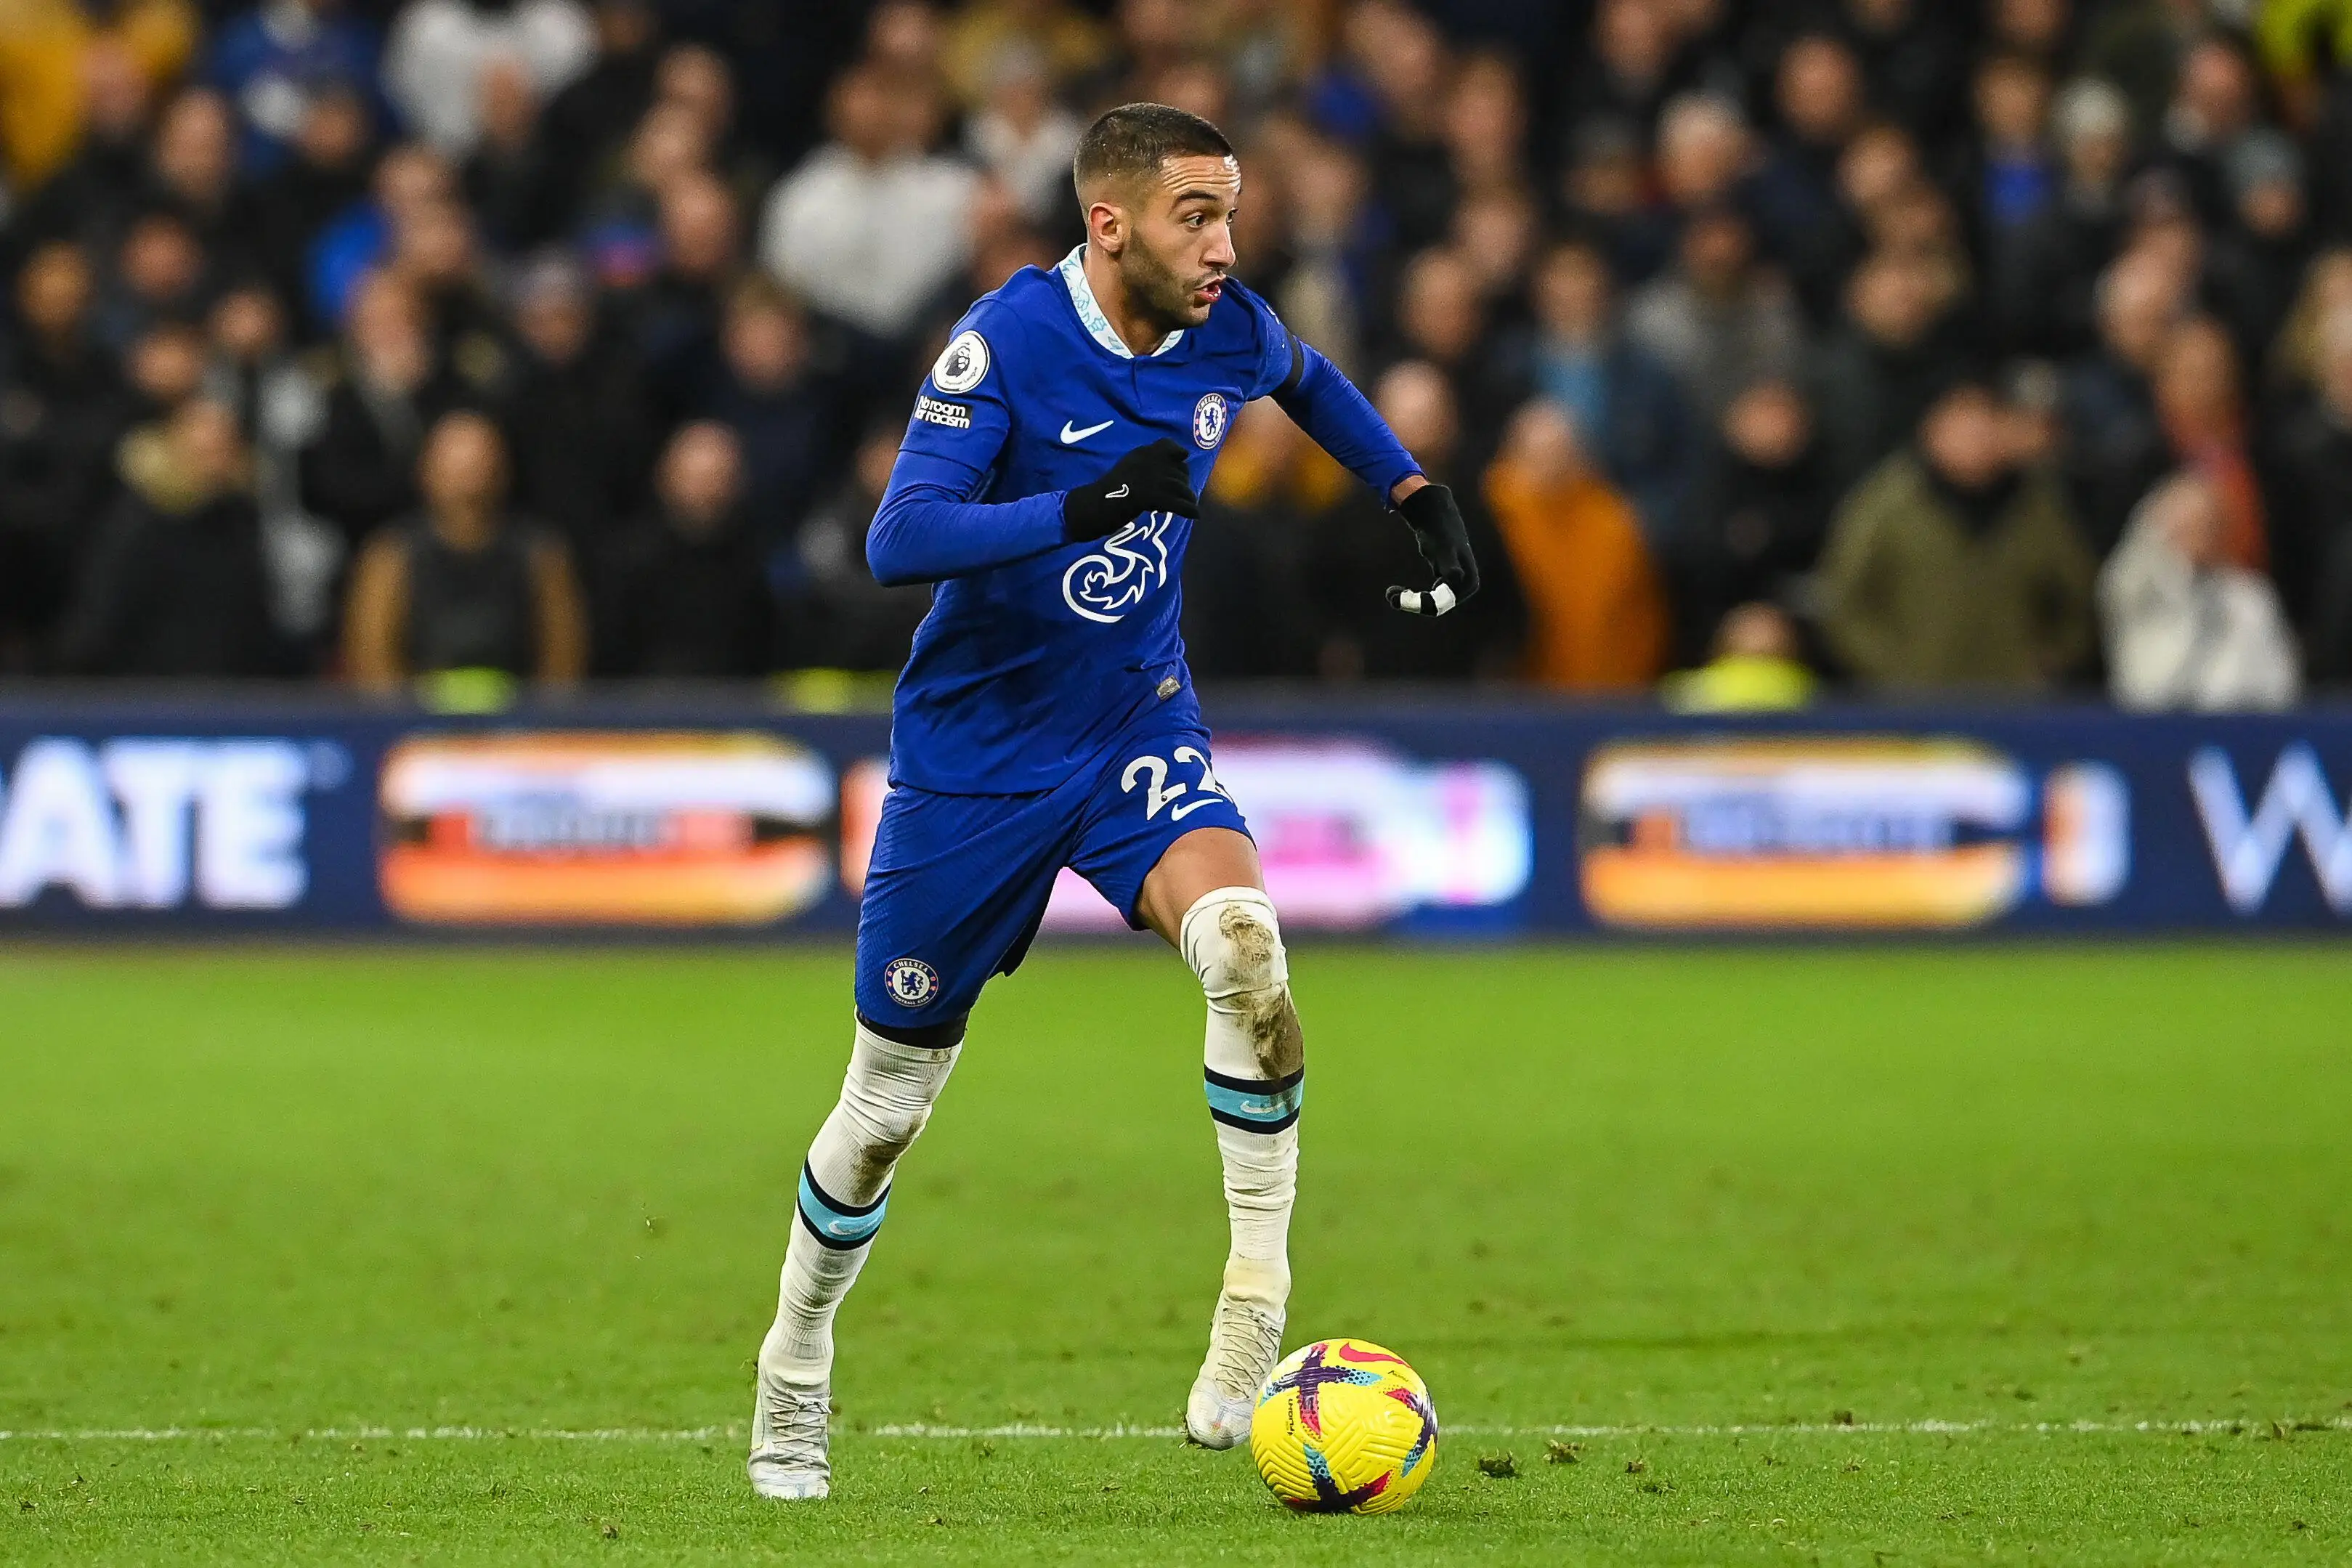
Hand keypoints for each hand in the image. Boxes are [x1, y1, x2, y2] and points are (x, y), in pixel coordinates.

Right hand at [1062, 438, 1198, 541]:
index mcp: (1140, 453)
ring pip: (1180, 487)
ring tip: (1189, 505)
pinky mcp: (1149, 496)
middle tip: (1180, 495)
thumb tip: (1172, 468)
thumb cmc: (1109, 492)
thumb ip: (1147, 466)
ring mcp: (1148, 478)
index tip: (1182, 462)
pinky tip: (1194, 515)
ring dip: (1188, 497)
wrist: (1093, 507)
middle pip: (1179, 470)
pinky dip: (1189, 509)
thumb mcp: (1128, 469)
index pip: (1168, 446)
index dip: (1178, 455)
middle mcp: (1147, 461)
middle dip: (1183, 483)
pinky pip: (1177, 503)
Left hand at [1385, 481, 1479, 615]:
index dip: (1419, 605)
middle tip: (1390, 595)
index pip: (1441, 605)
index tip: (1397, 597)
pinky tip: (1395, 589)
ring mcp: (1455, 583)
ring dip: (1411, 602)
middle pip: (1437, 607)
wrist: (1437, 514)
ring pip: (1433, 603)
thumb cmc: (1440, 531)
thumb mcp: (1444, 548)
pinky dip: (1412, 596)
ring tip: (1390, 593)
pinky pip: (1429, 596)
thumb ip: (1449, 563)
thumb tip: (1455, 577)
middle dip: (1414, 604)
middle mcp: (1465, 586)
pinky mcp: (1444, 580)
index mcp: (1469, 583)